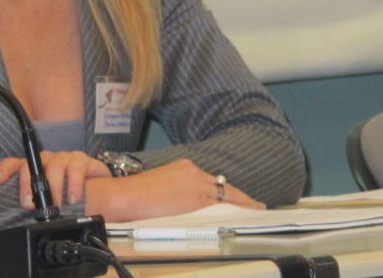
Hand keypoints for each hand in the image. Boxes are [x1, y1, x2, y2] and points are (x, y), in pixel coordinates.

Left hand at [0, 150, 110, 208]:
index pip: (14, 164)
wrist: (97, 186)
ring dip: (54, 188)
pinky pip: (76, 168)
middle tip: (27, 204)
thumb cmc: (67, 193)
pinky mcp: (82, 160)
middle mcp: (46, 160)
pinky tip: (74, 197)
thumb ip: (34, 203)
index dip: (4, 170)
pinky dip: (75, 184)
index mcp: (33, 167)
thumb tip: (15, 219)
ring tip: (56, 205)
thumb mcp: (47, 199)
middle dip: (27, 184)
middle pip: (32, 164)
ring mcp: (64, 158)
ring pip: (54, 165)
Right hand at [85, 159, 263, 221]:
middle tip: (254, 205)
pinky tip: (248, 214)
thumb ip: (177, 190)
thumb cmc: (136, 195)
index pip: (210, 180)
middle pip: (223, 186)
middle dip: (239, 196)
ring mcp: (197, 185)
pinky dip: (238, 210)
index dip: (224, 190)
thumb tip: (184, 202)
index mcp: (184, 167)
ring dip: (243, 203)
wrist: (126, 196)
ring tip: (256, 210)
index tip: (233, 195)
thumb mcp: (161, 184)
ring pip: (228, 194)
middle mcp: (194, 172)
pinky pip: (224, 205)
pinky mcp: (197, 198)